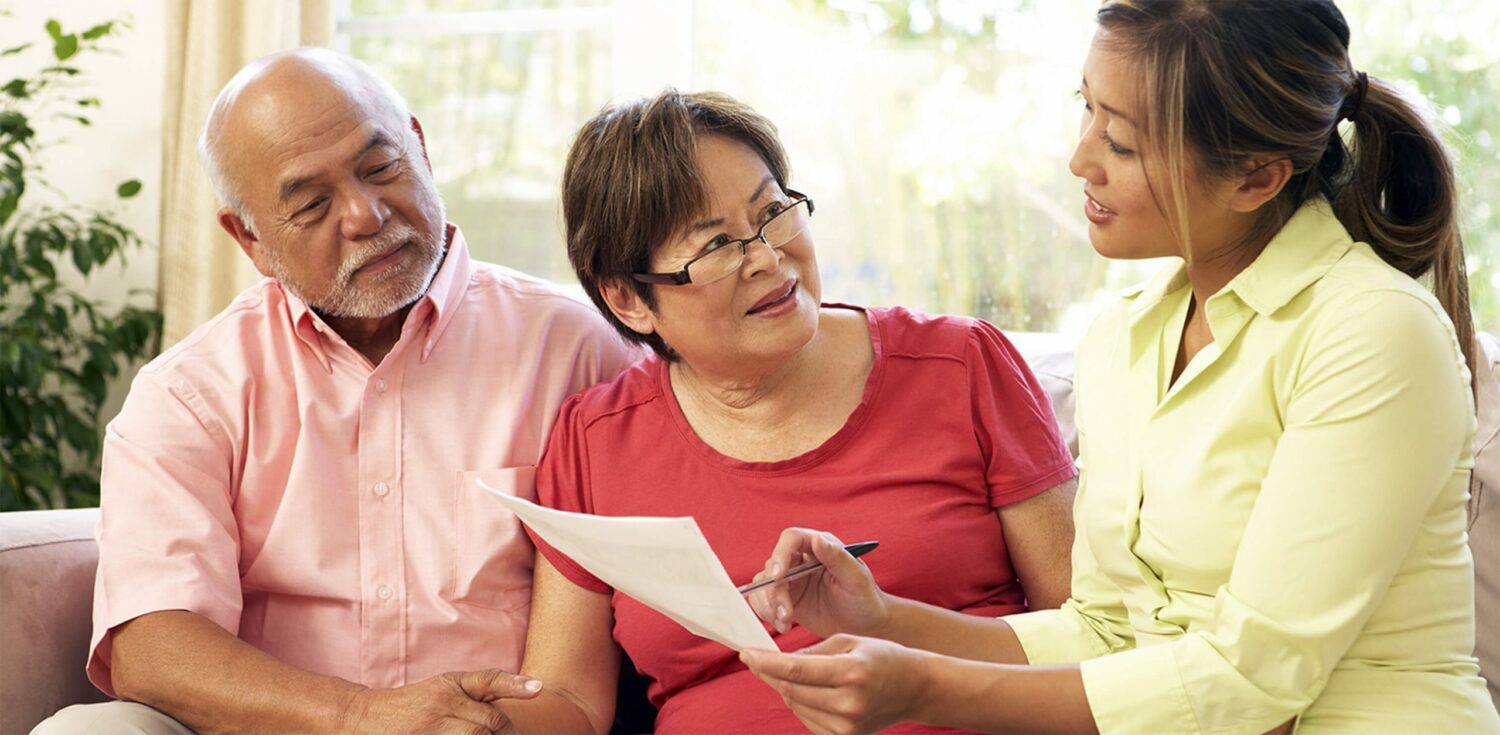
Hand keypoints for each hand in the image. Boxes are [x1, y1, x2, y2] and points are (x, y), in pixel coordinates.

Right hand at [339, 669, 543, 734]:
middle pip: (488, 722)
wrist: (362, 718)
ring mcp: (431, 727)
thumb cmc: (412, 706)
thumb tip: (532, 690)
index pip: (488, 682)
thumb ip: (479, 692)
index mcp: (449, 685)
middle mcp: (442, 703)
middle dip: (506, 734)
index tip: (538, 689)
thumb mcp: (443, 689)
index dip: (514, 685)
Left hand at [740, 635, 928, 734]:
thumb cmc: (881, 658)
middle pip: (791, 689)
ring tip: (792, 672)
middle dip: (769, 673)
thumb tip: (780, 661)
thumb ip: (812, 651)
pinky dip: (800, 703)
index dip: (766, 662)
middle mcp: (849, 704)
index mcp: (851, 672)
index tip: (745, 653)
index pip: (796, 669)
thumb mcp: (849, 641)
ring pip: (795, 705)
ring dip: (785, 687)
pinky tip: (809, 690)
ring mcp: (847, 726)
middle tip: (757, 659)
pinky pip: (807, 719)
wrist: (913, 689)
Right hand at [747, 528, 887, 636]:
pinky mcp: (785, 599)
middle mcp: (801, 559)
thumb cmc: (866, 599)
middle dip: (774, 591)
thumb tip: (817, 539)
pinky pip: (763, 601)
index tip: (778, 577)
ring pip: (763, 584)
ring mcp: (791, 580)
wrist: (865, 626)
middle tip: (785, 614)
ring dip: (768, 605)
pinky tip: (785, 626)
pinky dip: (767, 614)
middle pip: (772, 565)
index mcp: (819, 546)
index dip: (780, 555)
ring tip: (786, 623)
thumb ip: (837, 557)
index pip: (791, 539)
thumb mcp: (856, 579)